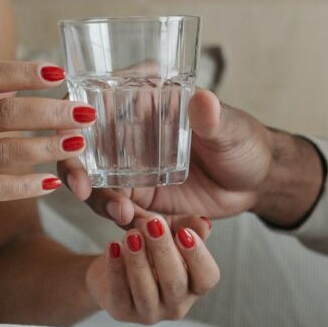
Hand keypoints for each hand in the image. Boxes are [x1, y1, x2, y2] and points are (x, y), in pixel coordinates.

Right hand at [0, 63, 95, 221]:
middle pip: (6, 113)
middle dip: (50, 113)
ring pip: (6, 151)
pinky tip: (50, 184)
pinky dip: (24, 186)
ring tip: (76, 145)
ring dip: (46, 148)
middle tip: (84, 114)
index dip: (25, 73)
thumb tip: (19, 80)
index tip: (58, 74)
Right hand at [61, 90, 320, 226]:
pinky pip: (120, 212)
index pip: (91, 101)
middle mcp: (126, 132)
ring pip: (95, 186)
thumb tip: (203, 99)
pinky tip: (150, 227)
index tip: (73, 141)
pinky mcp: (138, 199)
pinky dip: (130, 223)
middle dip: (75, 171)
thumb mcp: (230, 130)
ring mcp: (128, 168)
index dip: (71, 120)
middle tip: (84, 190)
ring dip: (102, 203)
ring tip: (127, 216)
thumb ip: (213, 119)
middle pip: (81, 149)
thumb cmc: (244, 142)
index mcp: (141, 99)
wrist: (257, 183)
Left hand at [85, 214, 218, 323]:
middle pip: (175, 283)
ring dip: (139, 261)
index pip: (207, 278)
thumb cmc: (149, 251)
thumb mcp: (170, 233)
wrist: (114, 267)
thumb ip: (187, 226)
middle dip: (163, 251)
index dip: (197, 256)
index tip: (183, 232)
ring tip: (131, 235)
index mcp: (194, 287)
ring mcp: (149, 313)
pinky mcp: (121, 313)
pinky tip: (113, 246)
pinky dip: (116, 269)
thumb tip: (204, 223)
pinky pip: (118, 293)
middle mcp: (176, 305)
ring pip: (146, 291)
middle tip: (152, 224)